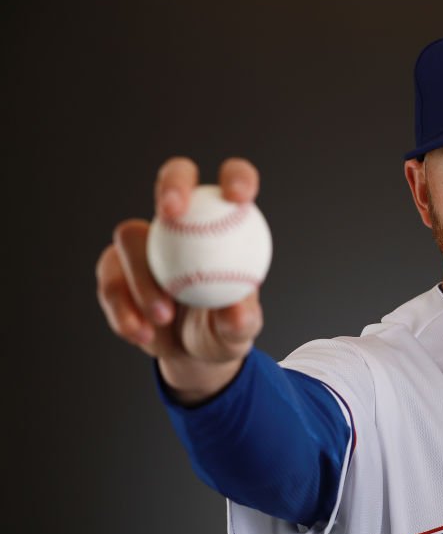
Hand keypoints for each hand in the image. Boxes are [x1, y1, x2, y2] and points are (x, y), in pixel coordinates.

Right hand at [96, 157, 263, 402]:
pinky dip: (124, 309)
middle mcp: (184, 220)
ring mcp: (144, 241)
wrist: (189, 356)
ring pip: (130, 238)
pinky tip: (140, 333)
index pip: (236, 182)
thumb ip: (239, 320)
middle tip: (172, 212)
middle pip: (175, 178)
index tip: (238, 197)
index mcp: (225, 222)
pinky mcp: (113, 268)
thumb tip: (235, 311)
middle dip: (172, 183)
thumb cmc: (222, 332)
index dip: (237, 177)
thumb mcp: (238, 332)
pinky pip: (111, 281)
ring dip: (143, 279)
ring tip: (163, 317)